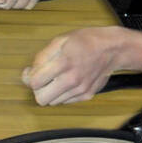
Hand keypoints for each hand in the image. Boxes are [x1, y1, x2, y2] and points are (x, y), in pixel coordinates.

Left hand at [23, 27, 141, 105]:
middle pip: (41, 99)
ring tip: (57, 78)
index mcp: (63, 63)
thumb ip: (41, 57)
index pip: (34, 83)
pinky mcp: (87, 95)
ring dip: (51, 92)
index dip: (29, 78)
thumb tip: (30, 73)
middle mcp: (71, 79)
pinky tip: (68, 81)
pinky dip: (63, 94)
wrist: (112, 49)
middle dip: (38, 90)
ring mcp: (80, 89)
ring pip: (53, 102)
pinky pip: (66, 101)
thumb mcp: (60, 40)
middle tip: (43, 79)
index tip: (32, 73)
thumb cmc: (85, 42)